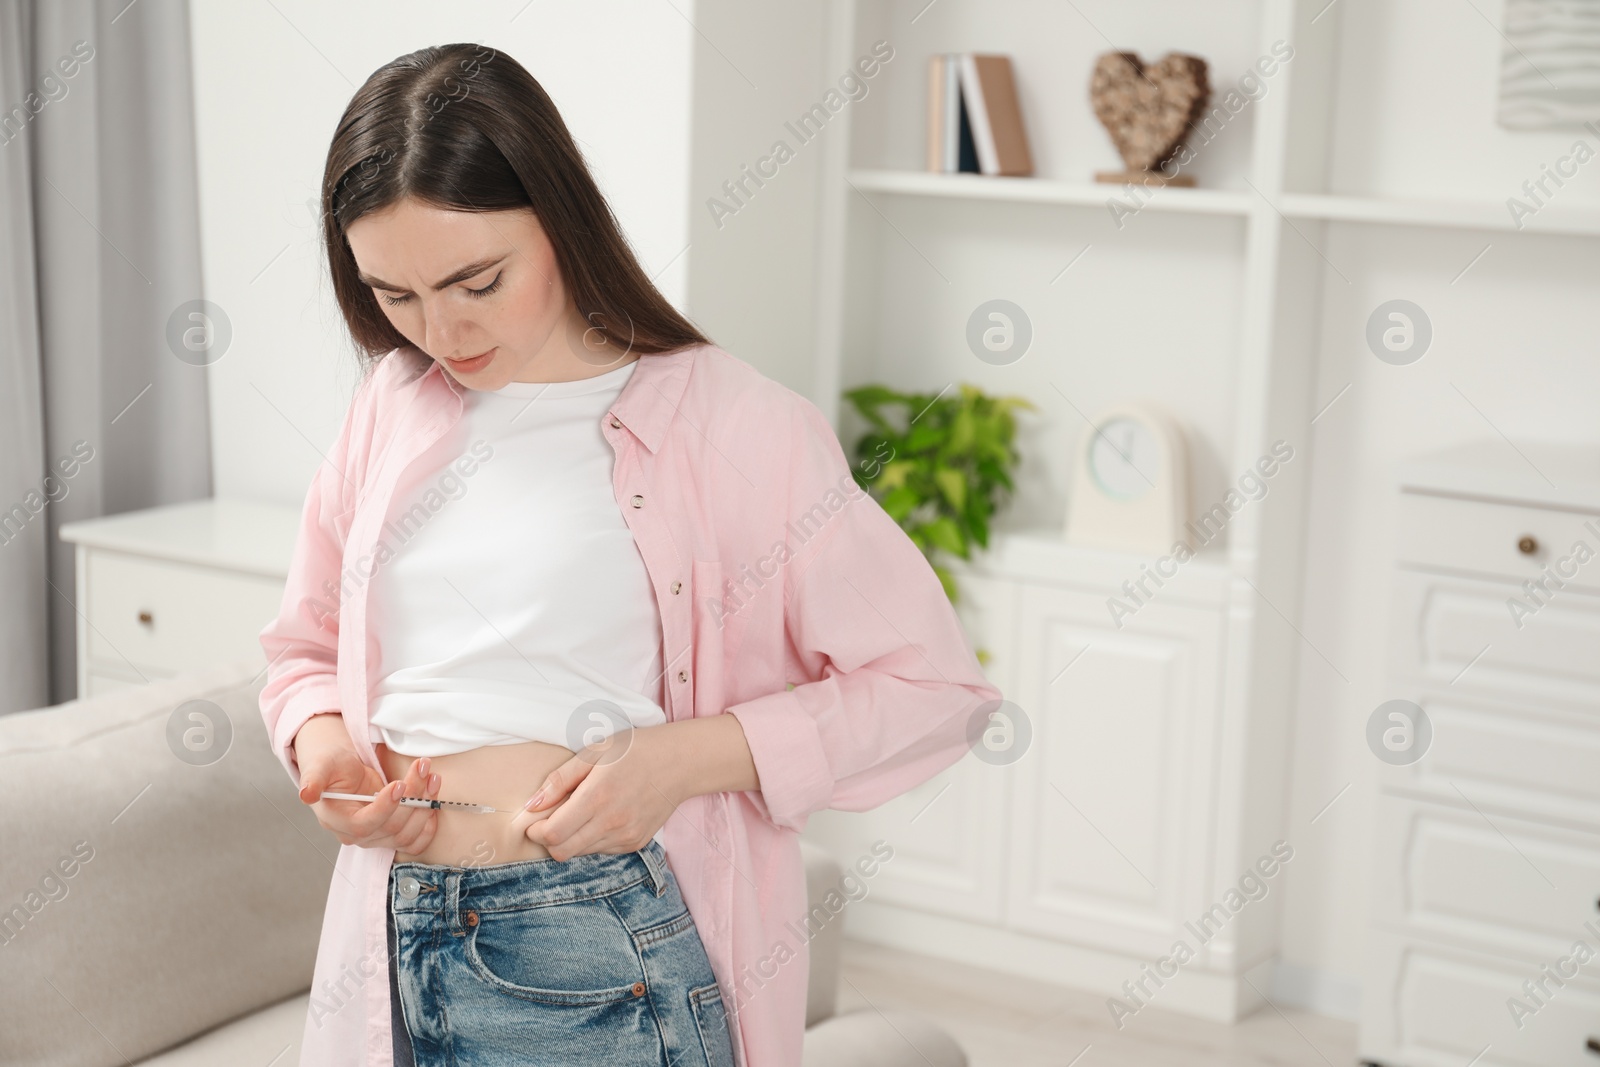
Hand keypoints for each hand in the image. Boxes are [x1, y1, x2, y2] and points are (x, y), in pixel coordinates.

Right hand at [293, 713, 443, 852]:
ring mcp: (377, 837)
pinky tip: (434, 801)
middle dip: (413, 797)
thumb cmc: (331, 766)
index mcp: (338, 820)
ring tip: (432, 776)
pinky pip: (415, 841)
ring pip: (407, 834)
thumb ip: (314, 779)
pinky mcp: (392, 833)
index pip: (365, 824)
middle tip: (422, 767)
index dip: (385, 807)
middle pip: (392, 828)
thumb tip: (306, 793)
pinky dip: (429, 825)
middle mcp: (358, 834)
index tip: (399, 784)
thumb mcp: (320, 766)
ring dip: (426, 806)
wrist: (342, 769)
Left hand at [509, 728, 682, 860]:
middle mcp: (612, 823)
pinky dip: (592, 839)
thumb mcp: (594, 752)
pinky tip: (600, 817)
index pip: (553, 835)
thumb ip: (559, 780)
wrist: (680, 762)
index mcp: (597, 797)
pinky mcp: (635, 843)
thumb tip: (531, 805)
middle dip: (549, 840)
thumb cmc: (634, 750)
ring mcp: (626, 836)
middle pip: (563, 852)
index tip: (535, 820)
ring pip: (581, 853)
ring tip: (580, 812)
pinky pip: (602, 850)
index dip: (536, 831)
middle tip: (551, 820)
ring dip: (571, 839)